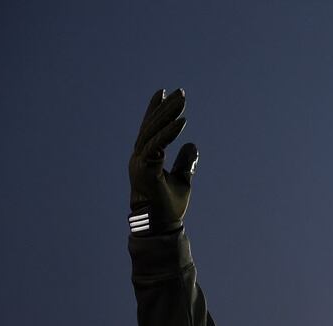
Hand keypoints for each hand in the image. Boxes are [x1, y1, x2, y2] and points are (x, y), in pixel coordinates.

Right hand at [128, 88, 197, 233]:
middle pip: (152, 126)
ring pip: (153, 132)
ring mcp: (140, 162)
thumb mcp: (182, 180)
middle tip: (180, 92)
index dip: (156, 110)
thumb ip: (185, 163)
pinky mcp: (146, 168)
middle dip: (165, 107)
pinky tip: (181, 122)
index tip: (164, 93)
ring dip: (168, 114)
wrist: (161, 225)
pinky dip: (169, 133)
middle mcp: (140, 157)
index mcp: (146, 158)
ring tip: (182, 101)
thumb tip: (192, 145)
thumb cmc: (169, 206)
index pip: (150, 129)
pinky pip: (158, 145)